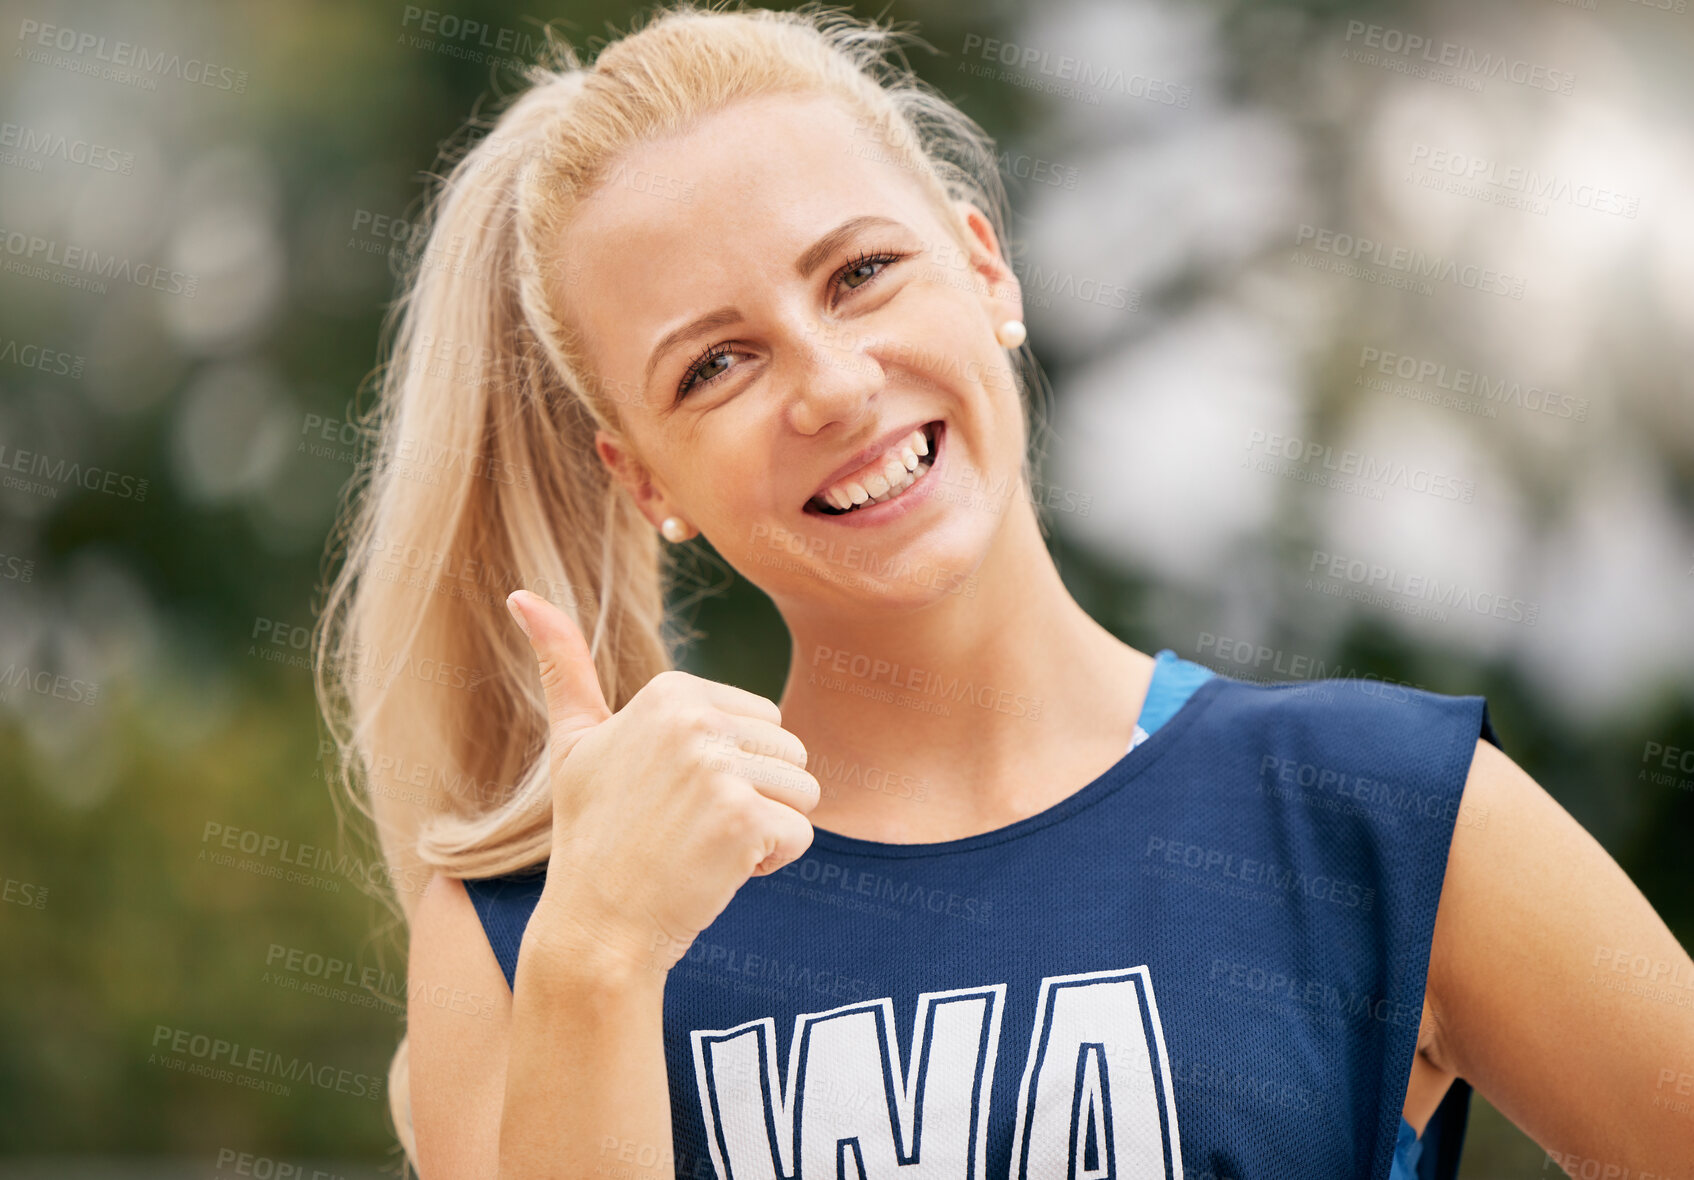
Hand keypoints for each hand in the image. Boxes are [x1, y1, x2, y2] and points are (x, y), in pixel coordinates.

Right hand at [503, 589, 818, 979]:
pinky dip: (772, 862)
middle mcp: (695, 719)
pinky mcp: (742, 817)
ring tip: (706, 847)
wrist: (595, 925)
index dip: (734, 768)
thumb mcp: (574, 742)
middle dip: (759, 797)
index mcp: (670, 692)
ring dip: (769, 830)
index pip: (764, 721)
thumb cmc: (591, 834)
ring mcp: (719, 767)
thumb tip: (520, 594)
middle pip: (791, 752)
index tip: (676, 797)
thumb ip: (564, 667)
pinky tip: (718, 871)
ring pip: (804, 791)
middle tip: (692, 827)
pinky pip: (802, 834)